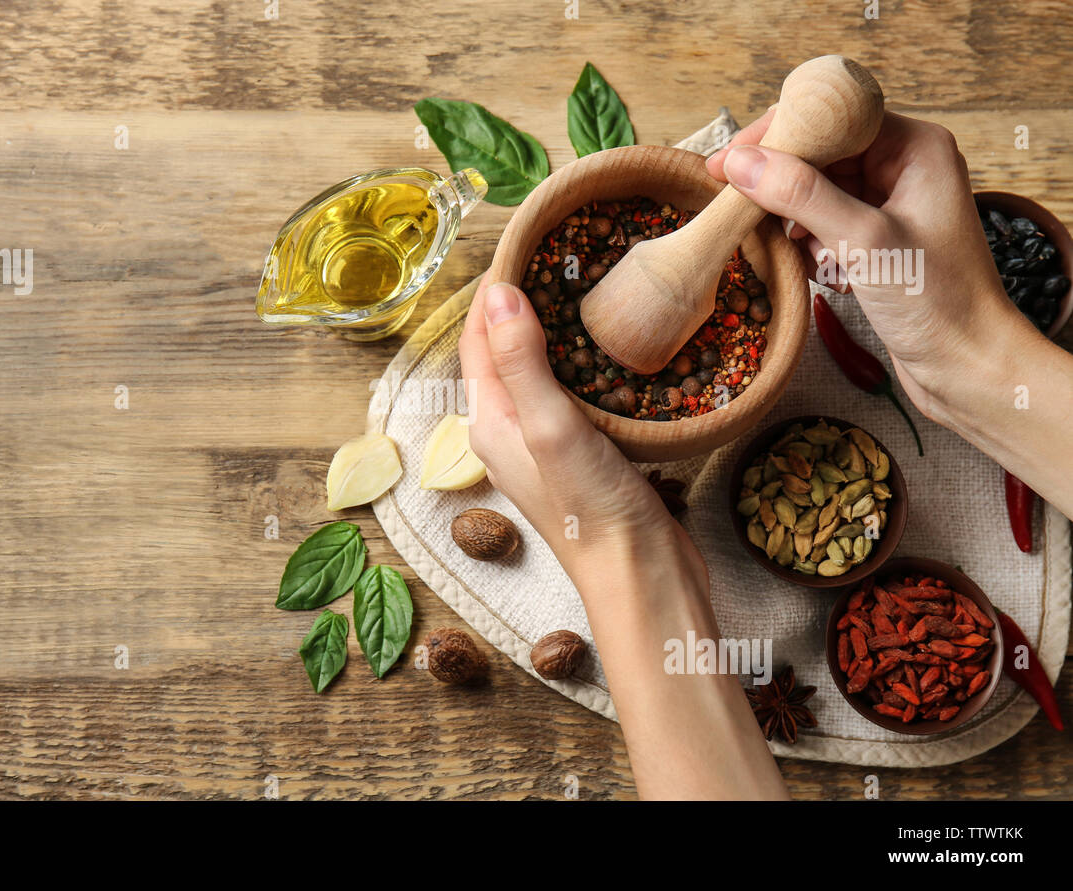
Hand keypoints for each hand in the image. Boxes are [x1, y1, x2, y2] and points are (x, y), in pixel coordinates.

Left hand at [457, 275, 705, 585]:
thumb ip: (520, 360)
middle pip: (505, 351)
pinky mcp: (583, 456)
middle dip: (523, 302)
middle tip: (560, 253)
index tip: (524, 240)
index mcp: (490, 422)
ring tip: (586, 285)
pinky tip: (613, 347)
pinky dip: (584, 361)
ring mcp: (546, 445)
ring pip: (540, 371)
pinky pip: (572, 394)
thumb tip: (498, 292)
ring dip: (555, 329)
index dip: (494, 288)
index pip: (478, 338)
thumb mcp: (549, 425)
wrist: (642, 576)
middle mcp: (509, 432)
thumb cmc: (591, 509)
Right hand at [706, 110, 1035, 425]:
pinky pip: (826, 224)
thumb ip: (800, 195)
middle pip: (821, 152)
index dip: (778, 135)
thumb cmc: (936, 302)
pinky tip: (823, 272)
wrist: (967, 367)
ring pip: (818, 191)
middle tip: (740, 206)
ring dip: (798, 221)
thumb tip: (741, 162)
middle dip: (784, 184)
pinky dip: (813, 245)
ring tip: (800, 250)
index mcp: (916, 148)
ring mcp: (892, 204)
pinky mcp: (879, 240)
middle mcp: (906, 167)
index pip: (833, 117)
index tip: (727, 160)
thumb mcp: (863, 241)